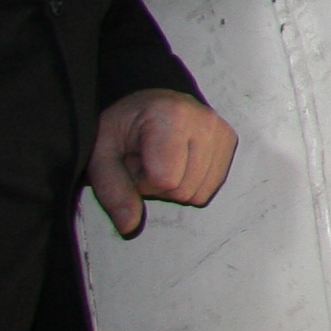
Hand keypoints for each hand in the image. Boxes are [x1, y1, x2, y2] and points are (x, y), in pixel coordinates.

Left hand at [88, 89, 236, 236]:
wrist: (146, 105)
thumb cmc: (121, 129)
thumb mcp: (101, 156)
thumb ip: (112, 189)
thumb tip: (129, 225)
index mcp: (170, 116)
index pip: (165, 181)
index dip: (142, 183)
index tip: (132, 161)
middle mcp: (204, 120)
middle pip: (184, 190)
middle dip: (159, 187)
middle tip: (146, 162)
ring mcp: (221, 130)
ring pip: (201, 192)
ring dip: (177, 186)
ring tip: (163, 161)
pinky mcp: (229, 140)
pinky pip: (213, 186)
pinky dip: (194, 183)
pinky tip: (181, 162)